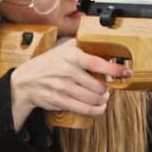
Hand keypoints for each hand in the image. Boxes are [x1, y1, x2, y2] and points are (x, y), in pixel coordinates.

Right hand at [9, 39, 130, 130]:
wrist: (25, 82)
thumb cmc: (47, 64)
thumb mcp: (62, 49)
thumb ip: (80, 45)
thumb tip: (102, 42)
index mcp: (71, 56)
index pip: (97, 63)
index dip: (114, 70)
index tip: (125, 72)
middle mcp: (67, 71)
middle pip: (98, 86)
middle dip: (107, 89)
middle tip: (107, 88)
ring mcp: (63, 87)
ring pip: (93, 99)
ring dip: (103, 100)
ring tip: (103, 97)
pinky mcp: (60, 100)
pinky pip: (85, 109)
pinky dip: (96, 109)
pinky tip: (100, 106)